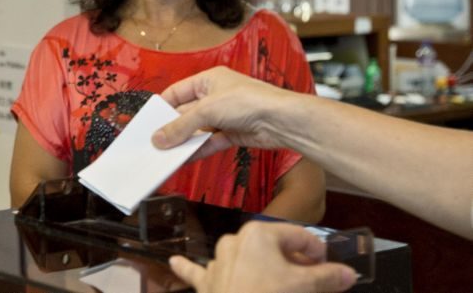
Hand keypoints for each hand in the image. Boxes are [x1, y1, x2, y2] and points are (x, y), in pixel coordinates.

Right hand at [151, 67, 296, 159]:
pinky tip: (185, 159)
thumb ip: (181, 126)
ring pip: (198, 130)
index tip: (148, 122)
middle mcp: (215, 96)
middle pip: (186, 113)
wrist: (281, 120)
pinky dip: (198, 150)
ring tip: (166, 154)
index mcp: (208, 80)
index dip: (163, 106)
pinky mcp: (233, 134)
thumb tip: (159, 138)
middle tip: (154, 142)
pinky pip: (210, 142)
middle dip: (172, 127)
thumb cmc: (248, 101)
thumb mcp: (207, 110)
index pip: (177, 92)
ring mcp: (224, 116)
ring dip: (184, 141)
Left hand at [169, 221, 356, 292]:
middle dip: (295, 264)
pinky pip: (197, 271)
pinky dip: (188, 268)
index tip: (331, 270)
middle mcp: (235, 241)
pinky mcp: (207, 282)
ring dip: (264, 269)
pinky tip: (174, 262)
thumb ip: (328, 277)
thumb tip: (348, 274)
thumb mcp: (304, 287)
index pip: (300, 237)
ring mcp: (219, 261)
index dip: (320, 255)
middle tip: (312, 282)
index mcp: (259, 234)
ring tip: (281, 286)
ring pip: (247, 260)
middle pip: (276, 249)